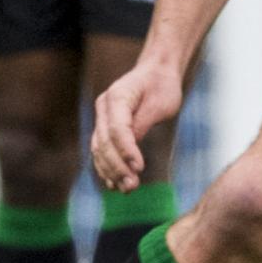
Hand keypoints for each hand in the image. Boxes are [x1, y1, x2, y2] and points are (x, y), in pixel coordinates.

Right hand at [92, 56, 184, 191]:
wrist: (156, 72)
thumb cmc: (162, 86)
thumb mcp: (161, 103)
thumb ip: (144, 123)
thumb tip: (131, 148)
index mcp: (117, 97)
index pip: (117, 129)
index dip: (126, 151)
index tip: (139, 168)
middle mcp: (103, 107)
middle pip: (104, 142)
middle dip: (117, 166)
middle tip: (132, 187)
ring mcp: (101, 117)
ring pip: (99, 149)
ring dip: (111, 171)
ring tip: (126, 189)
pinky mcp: (104, 127)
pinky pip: (101, 149)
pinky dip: (106, 167)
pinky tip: (114, 183)